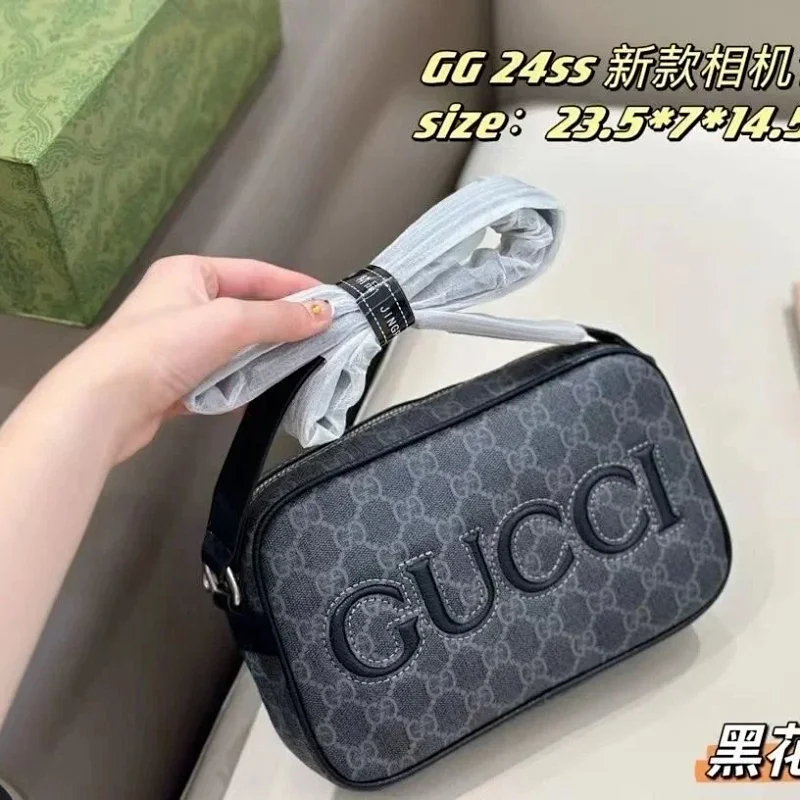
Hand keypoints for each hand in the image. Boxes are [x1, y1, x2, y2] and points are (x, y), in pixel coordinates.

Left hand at [49, 255, 331, 462]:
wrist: (106, 404)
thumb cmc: (159, 349)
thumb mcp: (230, 322)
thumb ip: (279, 318)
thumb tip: (322, 315)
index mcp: (189, 273)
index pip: (255, 273)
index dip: (293, 285)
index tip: (328, 300)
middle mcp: (181, 303)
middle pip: (247, 311)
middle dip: (281, 326)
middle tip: (320, 336)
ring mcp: (177, 343)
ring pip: (236, 347)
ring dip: (262, 358)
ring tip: (298, 366)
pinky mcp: (176, 378)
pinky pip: (221, 376)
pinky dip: (241, 384)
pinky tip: (261, 393)